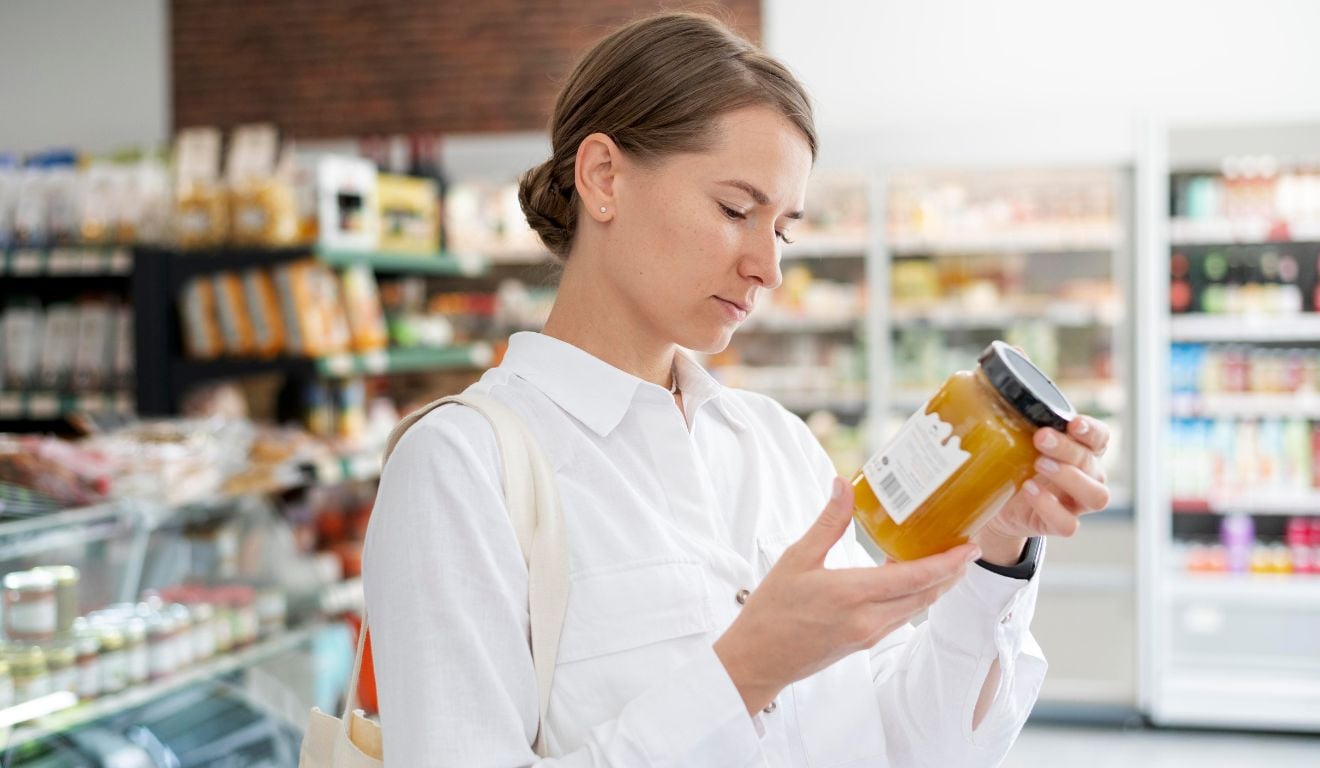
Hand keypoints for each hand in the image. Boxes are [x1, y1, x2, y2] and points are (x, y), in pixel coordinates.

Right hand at [714, 478, 981, 714]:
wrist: (759, 659)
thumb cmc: (772, 610)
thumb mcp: (797, 558)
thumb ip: (828, 523)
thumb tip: (843, 486)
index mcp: (852, 594)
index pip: (915, 577)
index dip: (948, 563)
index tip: (969, 547)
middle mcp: (868, 618)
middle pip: (927, 595)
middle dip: (952, 572)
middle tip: (966, 547)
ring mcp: (869, 634)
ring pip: (917, 608)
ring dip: (936, 585)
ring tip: (946, 559)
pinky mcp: (865, 642)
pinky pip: (901, 617)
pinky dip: (915, 596)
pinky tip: (910, 579)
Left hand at [975, 415, 1111, 564]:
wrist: (997, 505)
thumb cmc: (1012, 463)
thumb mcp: (1013, 439)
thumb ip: (1010, 418)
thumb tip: (972, 384)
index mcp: (1081, 450)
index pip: (1101, 437)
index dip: (1092, 430)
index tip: (1073, 423)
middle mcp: (1087, 476)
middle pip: (1092, 462)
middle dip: (1068, 448)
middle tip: (1041, 438)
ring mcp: (1077, 503)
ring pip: (1096, 495)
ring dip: (1069, 477)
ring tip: (1038, 464)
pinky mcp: (1060, 525)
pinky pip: (1069, 523)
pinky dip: (1050, 507)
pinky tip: (1030, 490)